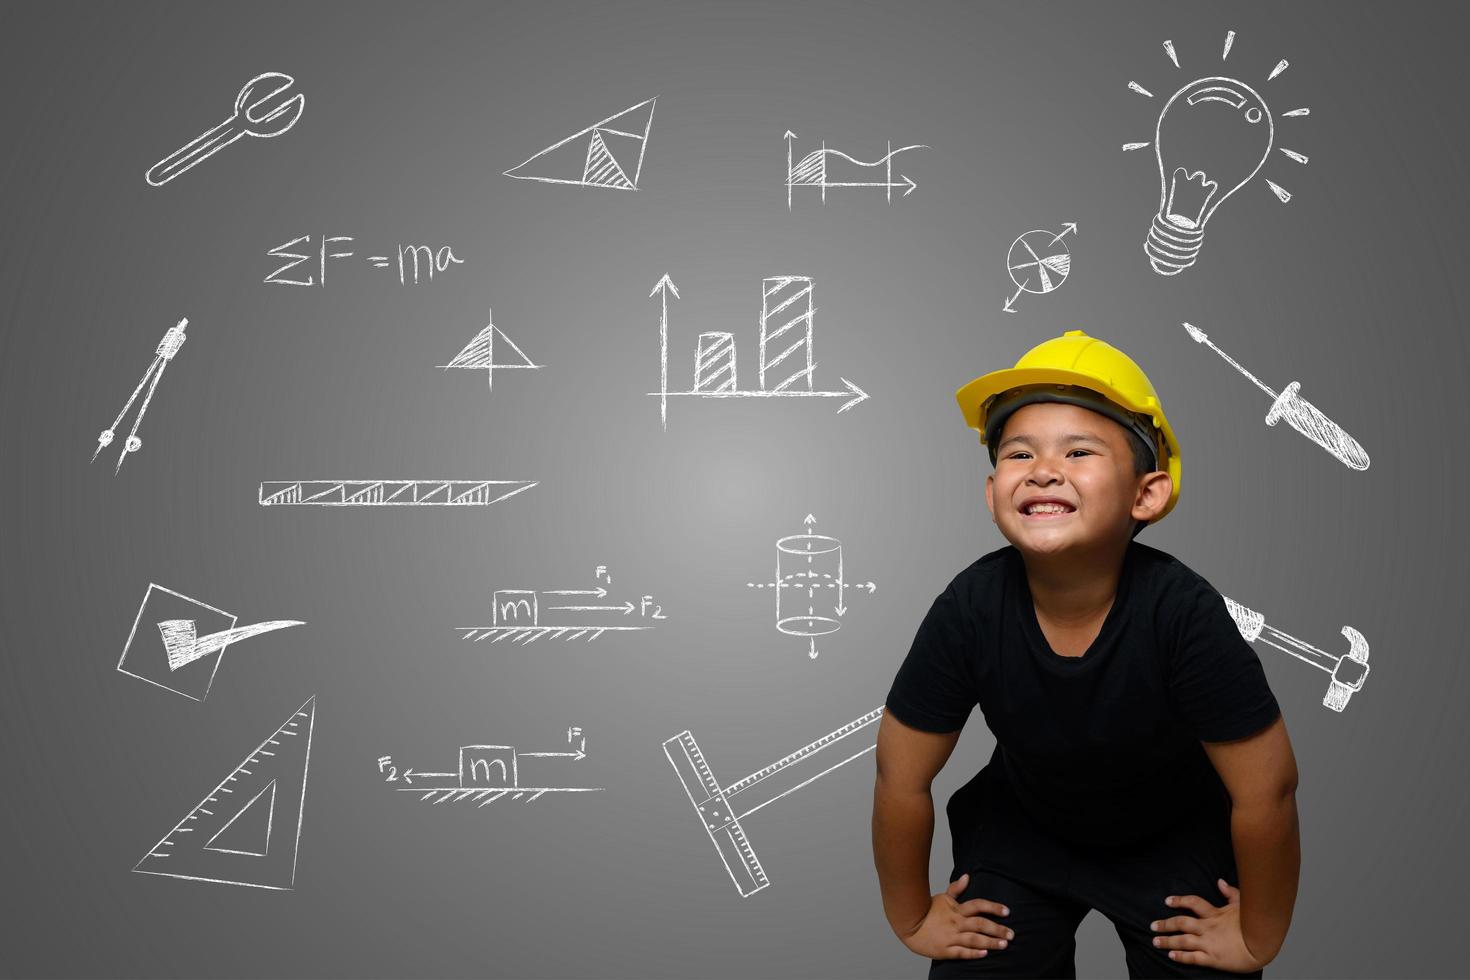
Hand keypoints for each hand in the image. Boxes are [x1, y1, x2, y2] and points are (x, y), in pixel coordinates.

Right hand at [899, 873, 1013, 959]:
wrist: (909, 926)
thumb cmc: (927, 911)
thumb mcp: (942, 898)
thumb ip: (956, 889)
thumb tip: (967, 876)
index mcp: (956, 910)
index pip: (978, 905)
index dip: (993, 907)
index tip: (1007, 911)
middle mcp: (956, 923)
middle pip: (980, 924)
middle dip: (998, 929)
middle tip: (1012, 934)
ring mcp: (951, 937)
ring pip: (974, 939)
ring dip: (990, 942)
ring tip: (1004, 945)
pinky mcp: (945, 950)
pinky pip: (961, 952)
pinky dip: (973, 953)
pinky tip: (984, 954)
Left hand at [1149, 878, 1269, 972]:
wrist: (1263, 945)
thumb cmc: (1256, 924)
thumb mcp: (1243, 904)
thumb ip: (1230, 892)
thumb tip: (1219, 881)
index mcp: (1215, 914)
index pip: (1192, 903)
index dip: (1179, 901)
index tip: (1167, 901)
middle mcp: (1208, 928)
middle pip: (1181, 923)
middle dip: (1165, 924)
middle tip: (1153, 926)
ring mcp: (1209, 944)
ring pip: (1183, 941)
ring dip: (1167, 941)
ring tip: (1155, 941)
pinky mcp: (1213, 959)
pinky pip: (1193, 958)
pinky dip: (1180, 957)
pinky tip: (1171, 956)